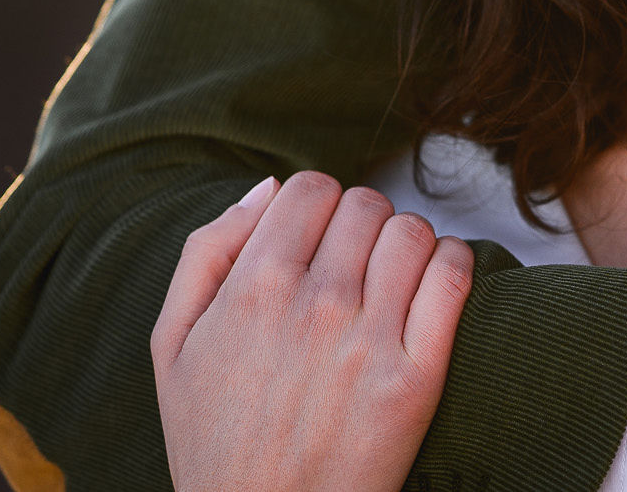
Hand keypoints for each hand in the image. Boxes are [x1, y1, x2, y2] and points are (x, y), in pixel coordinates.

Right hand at [152, 173, 475, 491]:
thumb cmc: (215, 441)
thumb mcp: (172, 345)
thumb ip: (207, 252)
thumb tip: (267, 186)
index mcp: (253, 288)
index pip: (311, 187)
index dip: (316, 205)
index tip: (317, 239)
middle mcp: (316, 304)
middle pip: (366, 204)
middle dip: (360, 224)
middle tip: (353, 264)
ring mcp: (370, 340)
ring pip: (413, 232)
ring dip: (406, 244)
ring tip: (391, 279)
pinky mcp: (416, 378)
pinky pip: (453, 278)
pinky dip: (452, 265)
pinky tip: (431, 287)